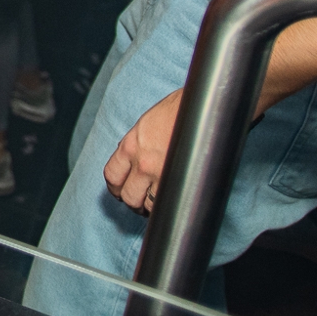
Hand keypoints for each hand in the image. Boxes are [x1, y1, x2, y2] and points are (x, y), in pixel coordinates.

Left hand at [104, 88, 181, 213]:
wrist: (203, 107)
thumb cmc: (179, 110)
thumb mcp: (147, 123)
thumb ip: (137, 143)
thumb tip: (131, 158)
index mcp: (130, 144)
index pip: (112, 175)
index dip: (116, 188)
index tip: (121, 191)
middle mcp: (141, 162)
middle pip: (127, 195)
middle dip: (133, 201)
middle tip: (142, 201)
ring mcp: (160, 173)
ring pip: (147, 205)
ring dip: (151, 208)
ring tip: (159, 204)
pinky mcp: (179, 180)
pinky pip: (166, 205)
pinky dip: (168, 208)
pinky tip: (172, 204)